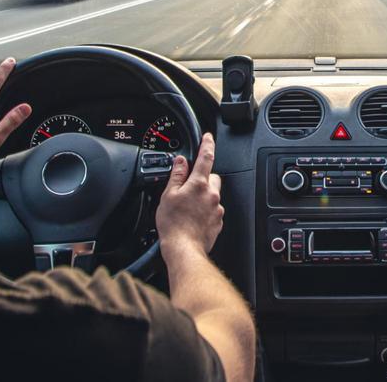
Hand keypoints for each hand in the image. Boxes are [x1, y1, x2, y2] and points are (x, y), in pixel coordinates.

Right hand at [155, 133, 223, 260]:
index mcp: (199, 184)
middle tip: (188, 187)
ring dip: (204, 196)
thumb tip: (180, 161)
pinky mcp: (218, 221)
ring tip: (188, 207)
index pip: (206, 157)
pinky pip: (213, 209)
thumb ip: (176, 175)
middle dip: (202, 178)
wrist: (183, 249)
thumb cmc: (173, 225)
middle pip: (212, 177)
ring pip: (213, 194)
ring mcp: (217, 208)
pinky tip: (193, 218)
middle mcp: (212, 194)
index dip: (207, 144)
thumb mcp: (168, 195)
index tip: (208, 137)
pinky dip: (205, 210)